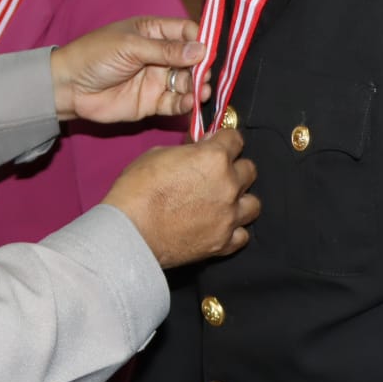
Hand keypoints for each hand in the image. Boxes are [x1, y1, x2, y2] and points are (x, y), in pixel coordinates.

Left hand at [49, 17, 206, 122]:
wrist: (68, 88)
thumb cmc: (95, 56)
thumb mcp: (131, 47)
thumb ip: (166, 50)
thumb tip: (202, 50)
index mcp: (154, 32)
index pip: (187, 32)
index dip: (201, 40)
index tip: (211, 51)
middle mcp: (160, 55)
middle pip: (192, 60)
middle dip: (203, 67)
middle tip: (206, 76)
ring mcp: (157, 80)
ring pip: (187, 82)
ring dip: (198, 87)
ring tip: (202, 91)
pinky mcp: (152, 103)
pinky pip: (175, 103)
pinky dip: (185, 104)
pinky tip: (189, 103)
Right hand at [102, 129, 257, 267]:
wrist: (129, 231)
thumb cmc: (137, 190)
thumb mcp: (158, 154)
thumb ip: (187, 149)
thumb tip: (198, 145)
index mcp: (214, 157)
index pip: (235, 138)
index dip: (224, 140)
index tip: (217, 144)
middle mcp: (229, 185)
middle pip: (249, 170)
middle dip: (234, 168)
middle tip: (216, 173)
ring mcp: (229, 216)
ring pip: (253, 204)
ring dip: (240, 200)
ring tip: (223, 202)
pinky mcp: (223, 243)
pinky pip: (242, 235)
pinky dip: (234, 229)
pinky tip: (220, 225)